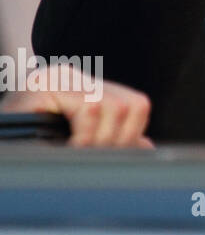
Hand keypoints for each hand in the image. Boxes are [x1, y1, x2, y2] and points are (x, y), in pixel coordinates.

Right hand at [1, 66, 153, 147]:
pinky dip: (84, 135)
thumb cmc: (27, 142)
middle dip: (116, 141)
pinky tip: (67, 146)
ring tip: (77, 151)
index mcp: (88, 88)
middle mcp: (77, 77)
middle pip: (131, 106)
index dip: (131, 135)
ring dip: (98, 140)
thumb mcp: (74, 139)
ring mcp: (61, 78)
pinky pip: (89, 107)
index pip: (136, 105)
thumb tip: (146, 147)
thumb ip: (108, 138)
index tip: (110, 155)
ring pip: (114, 106)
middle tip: (91, 157)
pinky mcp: (46, 85)